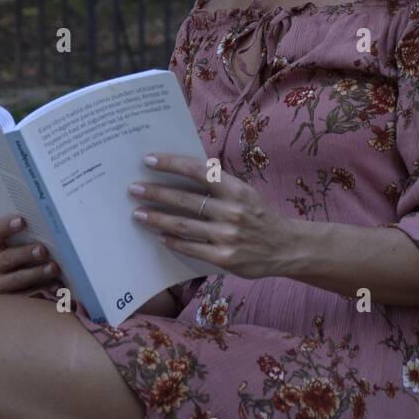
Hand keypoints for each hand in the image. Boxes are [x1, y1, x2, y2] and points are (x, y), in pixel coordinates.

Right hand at [0, 214, 60, 293]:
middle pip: (7, 258)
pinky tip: (56, 285)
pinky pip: (27, 296)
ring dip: (37, 274)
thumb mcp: (22, 239)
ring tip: (54, 268)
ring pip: (17, 279)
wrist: (24, 273)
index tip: (22, 221)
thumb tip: (46, 222)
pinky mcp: (11, 300)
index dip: (6, 226)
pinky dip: (43, 290)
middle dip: (26, 254)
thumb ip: (28, 232)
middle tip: (43, 250)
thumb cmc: (26, 247)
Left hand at [128, 153, 295, 279]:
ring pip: (184, 225)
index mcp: (236, 189)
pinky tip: (159, 236)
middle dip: (156, 193)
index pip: (198, 171)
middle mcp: (232, 211)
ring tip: (138, 213)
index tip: (149, 160)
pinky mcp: (224, 258)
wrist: (284, 247)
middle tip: (133, 188)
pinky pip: (191, 248)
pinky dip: (173, 241)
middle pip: (185, 200)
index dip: (172, 164)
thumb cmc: (258, 215)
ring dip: (157, 218)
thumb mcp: (244, 192)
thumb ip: (218, 183)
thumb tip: (183, 168)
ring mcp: (227, 236)